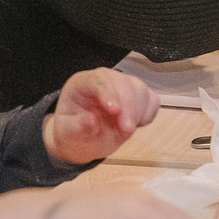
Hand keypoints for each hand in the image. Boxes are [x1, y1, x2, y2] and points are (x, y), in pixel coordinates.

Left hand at [43, 68, 158, 164]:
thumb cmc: (73, 132)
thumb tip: (91, 122)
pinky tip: (136, 125)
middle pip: (123, 82)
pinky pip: (151, 100)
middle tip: (126, 130)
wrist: (84, 139)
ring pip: (140, 89)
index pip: (99, 80)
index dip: (108, 92)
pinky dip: (148, 114)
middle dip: (129, 106)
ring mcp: (123, 88)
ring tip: (127, 130)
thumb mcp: (67, 133)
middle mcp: (105, 81)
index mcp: (83, 83)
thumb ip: (76, 127)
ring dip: (139, 111)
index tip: (114, 111)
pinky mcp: (138, 99)